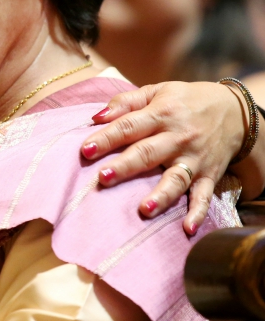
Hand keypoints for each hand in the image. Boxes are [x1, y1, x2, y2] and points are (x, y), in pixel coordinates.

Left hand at [79, 81, 252, 233]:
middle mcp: (178, 137)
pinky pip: (203, 196)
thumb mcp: (157, 91)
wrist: (236, 112)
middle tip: (103, 178)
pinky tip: (187, 229)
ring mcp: (194, 159)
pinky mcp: (209, 175)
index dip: (106, 138)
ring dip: (160, 195)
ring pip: (175, 179)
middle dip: (125, 166)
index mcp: (162, 114)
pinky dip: (197, 213)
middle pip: (148, 153)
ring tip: (143, 209)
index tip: (85, 150)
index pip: (129, 127)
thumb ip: (126, 102)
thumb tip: (96, 117)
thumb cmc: (185, 101)